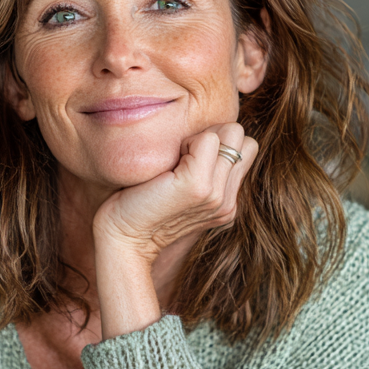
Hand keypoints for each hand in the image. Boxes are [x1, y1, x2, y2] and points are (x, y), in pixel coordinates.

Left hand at [93, 122, 258, 261]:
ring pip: (230, 133)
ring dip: (198, 139)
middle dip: (213, 137)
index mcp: (228, 202)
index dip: (219, 143)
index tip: (189, 161)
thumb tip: (214, 134)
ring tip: (175, 165)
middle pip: (242, 137)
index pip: (246, 147)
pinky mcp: (198, 187)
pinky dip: (186, 142)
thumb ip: (207, 168)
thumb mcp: (184, 188)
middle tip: (182, 160)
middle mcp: (228, 201)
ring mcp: (216, 195)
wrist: (122, 235)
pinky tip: (168, 168)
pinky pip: (208, 140)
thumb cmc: (143, 204)